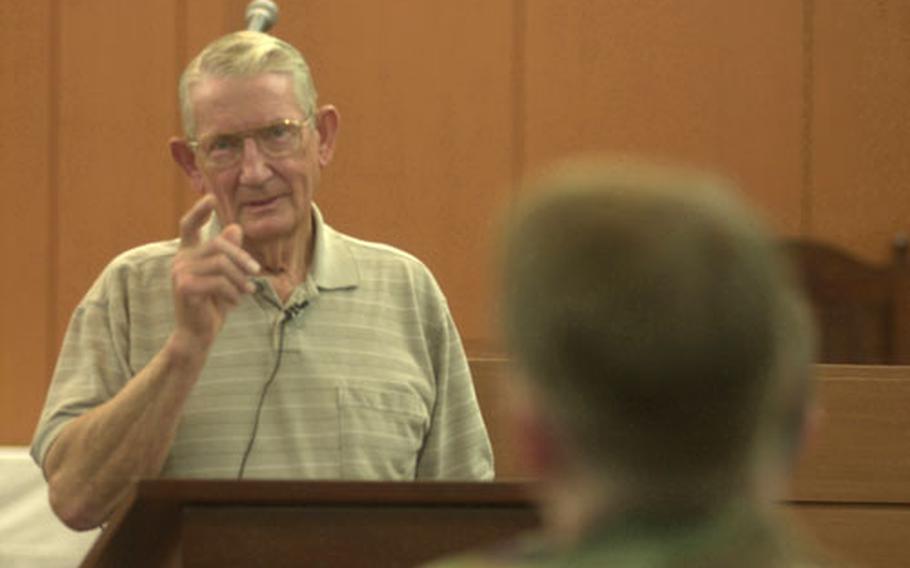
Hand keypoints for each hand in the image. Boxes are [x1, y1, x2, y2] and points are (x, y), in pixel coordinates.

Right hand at [170, 195, 259, 349]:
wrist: (198, 333)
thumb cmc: (213, 304)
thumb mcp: (226, 277)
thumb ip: (229, 253)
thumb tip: (235, 227)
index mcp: (189, 253)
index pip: (189, 225)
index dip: (199, 211)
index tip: (211, 197)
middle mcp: (181, 259)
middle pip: (218, 245)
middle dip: (242, 257)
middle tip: (256, 271)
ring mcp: (179, 272)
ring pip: (221, 263)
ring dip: (240, 278)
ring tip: (247, 290)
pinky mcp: (184, 286)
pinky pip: (218, 281)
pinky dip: (232, 291)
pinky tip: (235, 301)